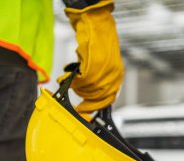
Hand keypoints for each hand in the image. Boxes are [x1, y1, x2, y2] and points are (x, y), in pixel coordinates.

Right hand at [63, 0, 123, 120]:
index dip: (95, 108)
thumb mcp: (102, 66)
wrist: (95, 25)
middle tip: (75, 101)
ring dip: (75, 86)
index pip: (107, 100)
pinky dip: (70, 79)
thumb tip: (89, 97)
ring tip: (70, 78)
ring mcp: (104, 72)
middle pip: (96, 98)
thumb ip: (98, 81)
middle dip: (84, 100)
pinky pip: (79, 81)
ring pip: (86, 90)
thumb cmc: (96, 43)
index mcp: (117, 78)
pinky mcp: (94, 67)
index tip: (85, 113)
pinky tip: (66, 74)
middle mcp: (113, 77)